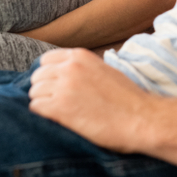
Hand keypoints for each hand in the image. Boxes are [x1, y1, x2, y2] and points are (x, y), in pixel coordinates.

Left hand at [28, 48, 154, 153]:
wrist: (141, 118)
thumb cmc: (127, 98)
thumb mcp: (104, 70)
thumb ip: (83, 67)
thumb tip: (65, 73)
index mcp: (80, 56)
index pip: (46, 60)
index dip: (48, 75)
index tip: (55, 87)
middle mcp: (69, 67)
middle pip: (38, 76)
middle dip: (43, 89)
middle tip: (55, 103)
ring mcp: (64, 86)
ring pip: (34, 92)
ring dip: (42, 102)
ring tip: (57, 113)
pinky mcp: (61, 108)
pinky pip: (35, 107)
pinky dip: (42, 115)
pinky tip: (56, 119)